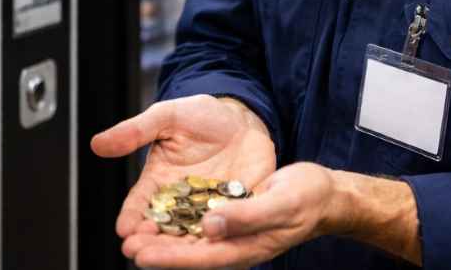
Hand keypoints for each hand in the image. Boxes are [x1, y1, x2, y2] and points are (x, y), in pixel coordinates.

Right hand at [91, 95, 276, 239]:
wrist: (243, 120)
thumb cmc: (202, 116)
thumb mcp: (168, 116)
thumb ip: (136, 131)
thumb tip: (97, 143)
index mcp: (158, 182)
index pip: (140, 204)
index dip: (131, 216)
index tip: (124, 229)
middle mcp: (180, 203)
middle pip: (161, 228)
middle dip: (149, 242)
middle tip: (138, 253)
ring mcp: (206, 211)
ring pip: (189, 236)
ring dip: (178, 251)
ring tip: (169, 260)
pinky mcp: (234, 214)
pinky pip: (225, 232)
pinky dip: (217, 242)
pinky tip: (211, 249)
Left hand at [120, 162, 336, 268]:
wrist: (323, 192)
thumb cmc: (307, 198)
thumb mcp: (280, 203)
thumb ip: (246, 216)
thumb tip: (210, 226)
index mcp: (246, 247)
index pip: (200, 257)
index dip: (169, 257)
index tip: (142, 254)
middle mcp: (234, 242)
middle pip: (189, 251)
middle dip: (157, 249)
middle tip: (127, 244)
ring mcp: (232, 230)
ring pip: (190, 236)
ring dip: (163, 235)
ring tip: (133, 231)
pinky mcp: (231, 214)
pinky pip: (200, 220)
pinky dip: (179, 217)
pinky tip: (160, 211)